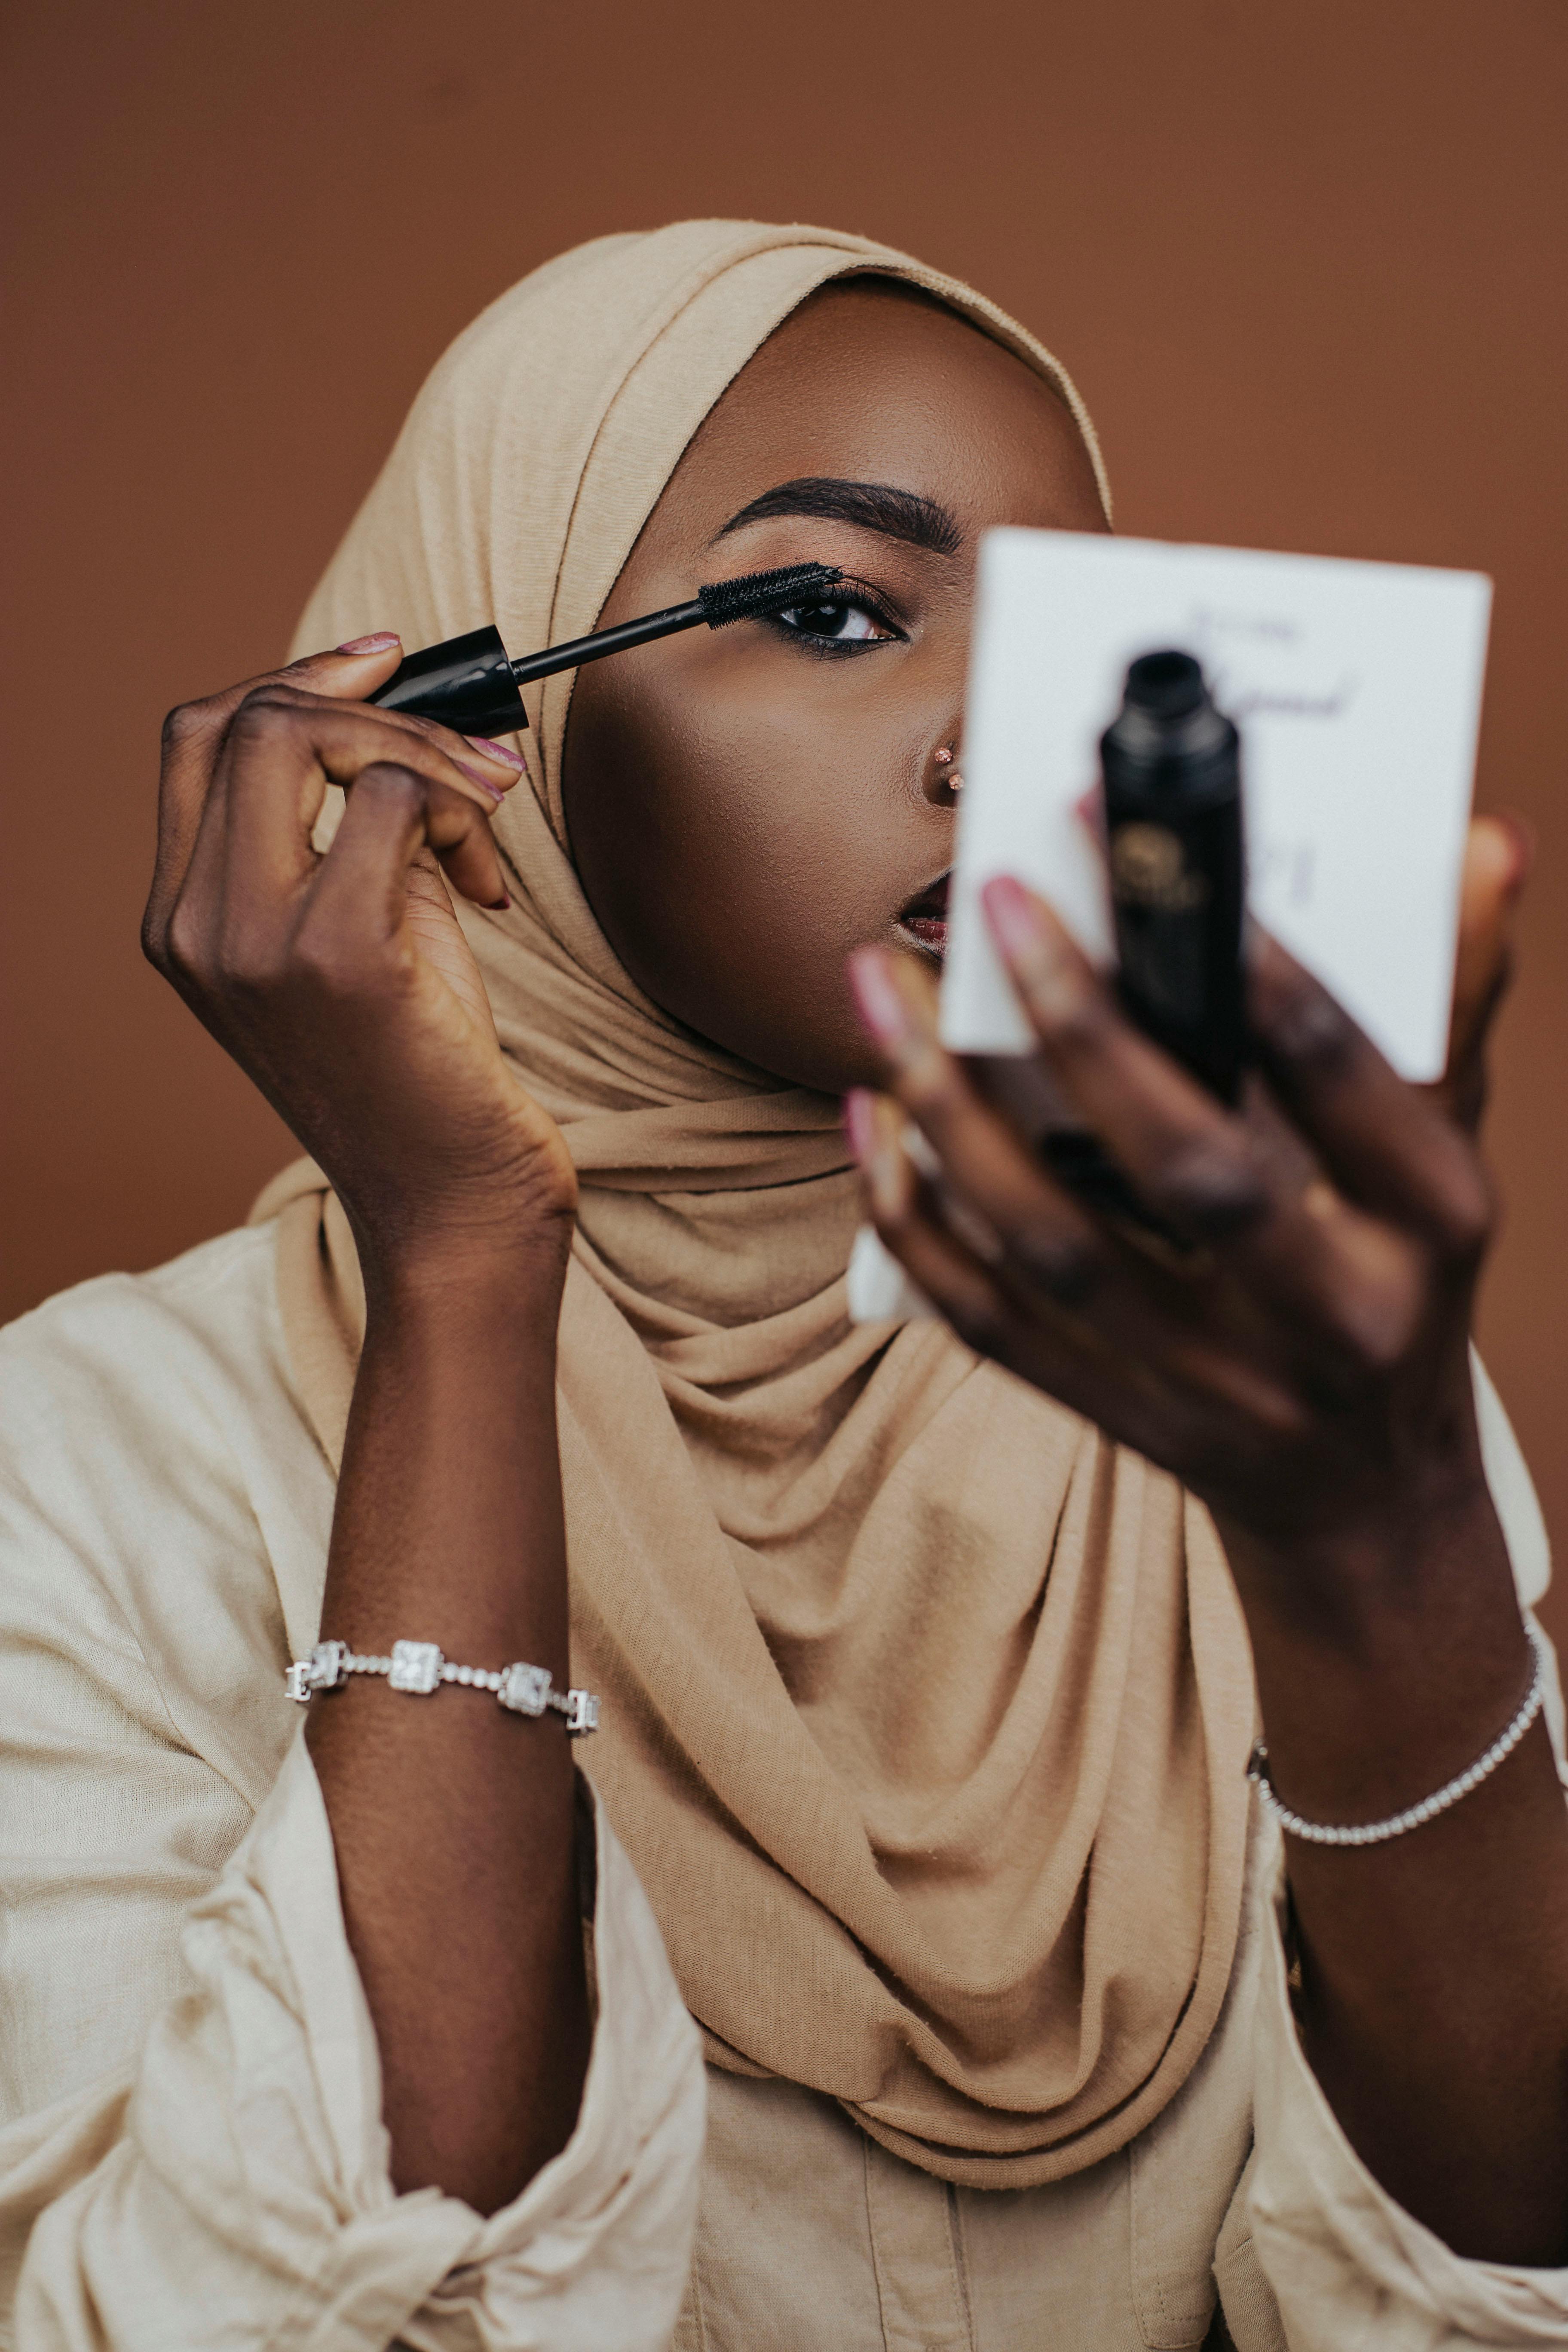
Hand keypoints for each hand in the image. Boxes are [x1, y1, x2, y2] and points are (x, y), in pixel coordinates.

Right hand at [144, 637, 575, 1280]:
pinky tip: (490, 889)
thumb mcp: (363, 932)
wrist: (450, 1204)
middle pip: (244, 718)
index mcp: (183, 919)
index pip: (199, 737)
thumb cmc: (422, 1074)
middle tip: (463, 758)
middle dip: (368, 706)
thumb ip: (351, 832)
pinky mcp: (335, 955)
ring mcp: (252, 941)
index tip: (382, 662)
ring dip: (426, 754)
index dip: (293, 677)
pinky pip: (394, 802)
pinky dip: (462, 814)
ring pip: (307, 738)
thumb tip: (399, 713)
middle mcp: (195, 926)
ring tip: (486, 823)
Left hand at [845, 817, 1529, 1569]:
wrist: (1369, 1499)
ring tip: (885, 993)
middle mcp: (1328, 1310)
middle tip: (998, 907)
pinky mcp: (1119, 1415)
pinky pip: (992, 1320)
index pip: (1333, 1069)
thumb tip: (1480, 844)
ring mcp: (1217, 1379)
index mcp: (1426, 1221)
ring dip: (955, 1113)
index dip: (1242, 950)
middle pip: (1188, 1167)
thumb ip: (1452, 996)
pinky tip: (873, 1124)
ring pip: (1058, 1247)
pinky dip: (918, 1222)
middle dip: (1081, 1025)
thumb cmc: (1403, 1282)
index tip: (1148, 838)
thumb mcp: (1449, 1147)